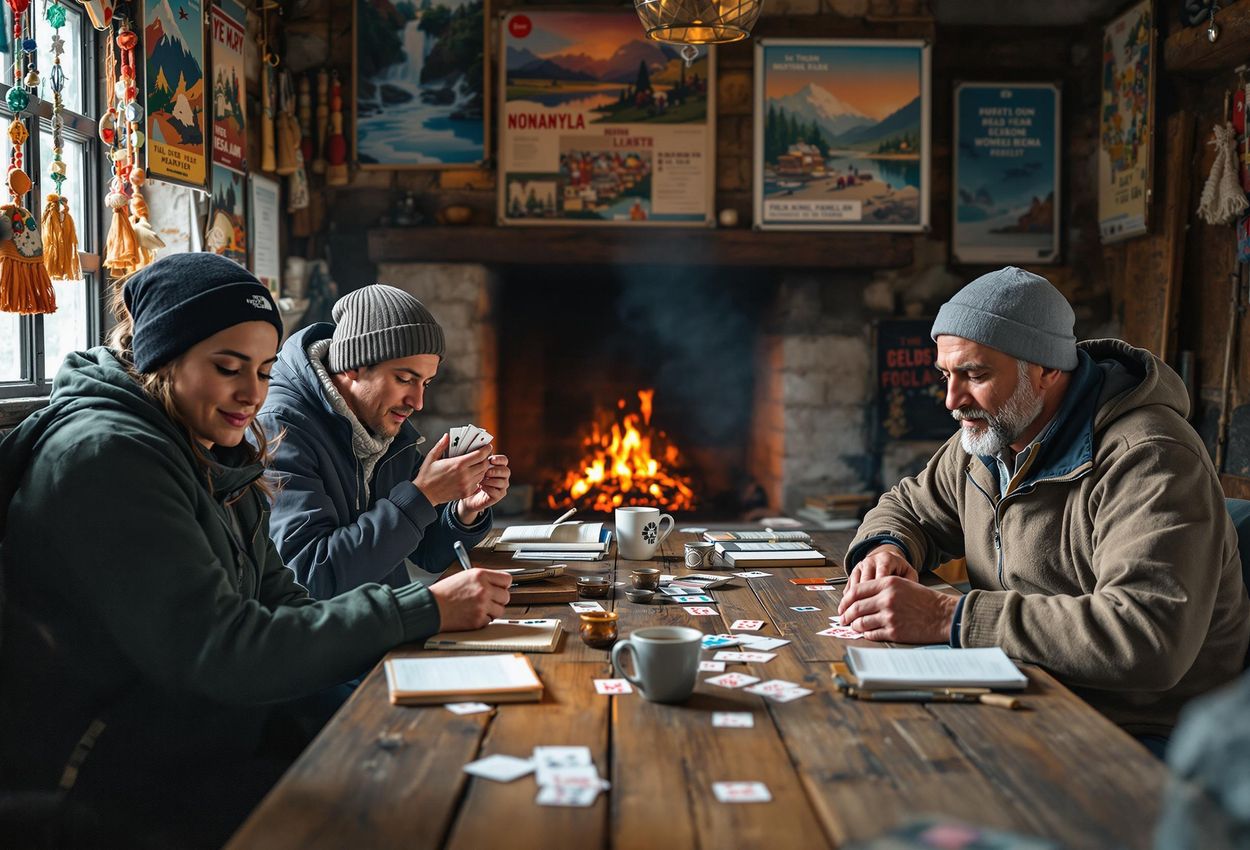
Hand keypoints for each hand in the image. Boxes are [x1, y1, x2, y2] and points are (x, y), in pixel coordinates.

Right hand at [413, 435, 490, 505]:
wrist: (424, 494)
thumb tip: (447, 436)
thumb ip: (441, 445)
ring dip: (482, 468)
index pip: (480, 455)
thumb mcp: (431, 457)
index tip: (488, 446)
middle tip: (484, 455)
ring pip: (482, 474)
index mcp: (458, 464)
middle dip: (486, 458)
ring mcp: (466, 485)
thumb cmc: (427, 476)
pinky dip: (478, 478)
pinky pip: (478, 484)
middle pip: (484, 465)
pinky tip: (473, 474)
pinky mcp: (466, 493)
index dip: (486, 449)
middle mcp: (465, 475)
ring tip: (478, 464)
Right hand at [428, 568, 511, 630]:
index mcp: (480, 575)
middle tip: (489, 600)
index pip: (507, 579)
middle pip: (506, 596)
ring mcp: (482, 606)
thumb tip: (497, 584)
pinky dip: (483, 620)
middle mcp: (483, 589)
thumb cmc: (443, 593)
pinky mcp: (479, 620)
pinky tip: (472, 614)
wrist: (431, 607)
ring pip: (500, 610)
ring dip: (492, 610)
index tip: (501, 588)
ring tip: (479, 608)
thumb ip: (482, 579)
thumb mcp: (464, 576)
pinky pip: (490, 621)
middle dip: (498, 599)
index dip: (504, 585)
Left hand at [458, 453, 510, 521]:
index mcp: (498, 466)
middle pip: (506, 471)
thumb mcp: (474, 467)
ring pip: (503, 482)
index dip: (500, 459)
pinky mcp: (498, 496)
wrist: (467, 494)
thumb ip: (479, 460)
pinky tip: (481, 487)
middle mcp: (502, 476)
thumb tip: (478, 450)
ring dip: (491, 480)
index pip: (504, 460)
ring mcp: (502, 486)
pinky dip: (489, 489)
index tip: (491, 460)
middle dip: (496, 471)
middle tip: (486, 472)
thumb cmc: (471, 478)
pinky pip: (497, 492)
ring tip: (480, 481)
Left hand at [838, 575, 958, 643]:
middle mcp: (887, 599)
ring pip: (861, 622)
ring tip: (854, 626)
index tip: (842, 606)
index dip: (845, 600)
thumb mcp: (903, 584)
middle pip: (856, 607)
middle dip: (846, 615)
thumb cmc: (924, 600)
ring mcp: (890, 616)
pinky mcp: (894, 631)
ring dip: (855, 626)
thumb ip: (881, 588)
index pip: (857, 591)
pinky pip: (872, 634)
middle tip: (843, 619)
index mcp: (888, 584)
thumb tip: (859, 598)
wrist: (943, 615)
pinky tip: (867, 632)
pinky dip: (866, 634)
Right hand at [840, 543, 917, 610]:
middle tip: (867, 617)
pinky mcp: (853, 572)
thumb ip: (909, 584)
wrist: (889, 559)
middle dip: (864, 602)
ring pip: (854, 586)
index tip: (882, 611)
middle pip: (865, 583)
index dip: (880, 595)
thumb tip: (907, 600)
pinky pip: (849, 587)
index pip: (881, 577)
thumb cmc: (899, 570)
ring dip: (854, 603)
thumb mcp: (908, 574)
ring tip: (855, 618)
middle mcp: (871, 561)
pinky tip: (850, 612)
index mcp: (885, 559)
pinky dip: (849, 601)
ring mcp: (860, 566)